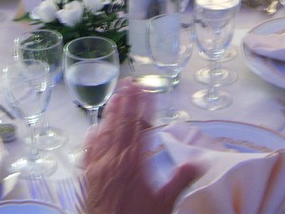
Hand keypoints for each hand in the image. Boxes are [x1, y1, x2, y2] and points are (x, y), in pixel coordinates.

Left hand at [84, 80, 200, 213]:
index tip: (147, 89)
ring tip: (115, 95)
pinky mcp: (88, 175)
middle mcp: (114, 159)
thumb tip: (197, 164)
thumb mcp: (164, 203)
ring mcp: (98, 166)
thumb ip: (179, 181)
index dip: (144, 105)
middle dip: (126, 100)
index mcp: (133, 162)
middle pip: (120, 123)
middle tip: (129, 82)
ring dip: (110, 113)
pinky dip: (92, 137)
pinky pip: (89, 150)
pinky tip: (93, 128)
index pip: (139, 125)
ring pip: (104, 132)